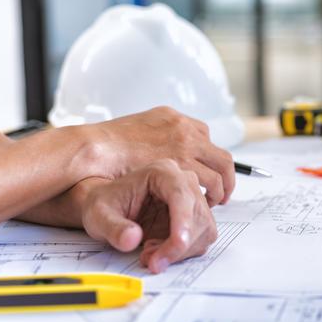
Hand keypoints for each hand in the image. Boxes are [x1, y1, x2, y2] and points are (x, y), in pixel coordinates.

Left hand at [81, 160, 217, 272]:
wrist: (108, 211)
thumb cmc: (105, 206)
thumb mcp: (99, 216)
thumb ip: (113, 228)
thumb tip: (132, 238)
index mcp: (162, 172)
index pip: (182, 194)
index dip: (183, 220)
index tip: (178, 243)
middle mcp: (183, 182)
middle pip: (198, 215)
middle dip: (179, 244)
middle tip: (154, 261)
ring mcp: (192, 200)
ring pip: (204, 229)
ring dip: (181, 251)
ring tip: (151, 254)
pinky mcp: (195, 219)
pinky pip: (201, 239)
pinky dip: (183, 253)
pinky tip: (161, 251)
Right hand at [88, 107, 234, 206]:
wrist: (94, 149)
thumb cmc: (107, 148)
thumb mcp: (134, 132)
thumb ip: (154, 139)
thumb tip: (161, 151)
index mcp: (171, 117)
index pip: (203, 134)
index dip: (207, 157)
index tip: (208, 170)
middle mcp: (182, 128)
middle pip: (219, 152)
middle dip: (227, 174)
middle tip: (223, 191)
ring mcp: (185, 143)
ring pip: (219, 168)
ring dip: (221, 186)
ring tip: (216, 201)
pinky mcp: (183, 163)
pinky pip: (209, 181)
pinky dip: (211, 194)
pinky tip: (203, 204)